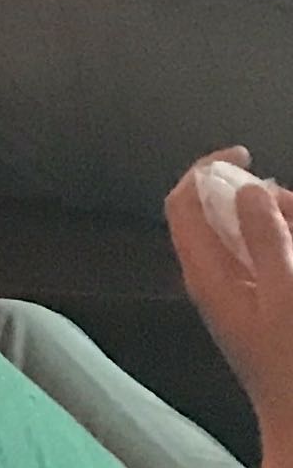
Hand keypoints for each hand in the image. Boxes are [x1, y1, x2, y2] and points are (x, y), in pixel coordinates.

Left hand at [169, 151, 292, 441]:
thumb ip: (265, 239)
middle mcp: (215, 282)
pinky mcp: (263, 312)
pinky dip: (287, 251)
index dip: (208, 168)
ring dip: (279, 225)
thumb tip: (247, 188)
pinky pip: (270, 266)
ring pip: (251, 240)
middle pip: (220, 216)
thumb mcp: (286, 295)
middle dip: (260, 198)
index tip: (247, 154)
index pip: (184, 202)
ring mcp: (239, 298)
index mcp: (205, 274)